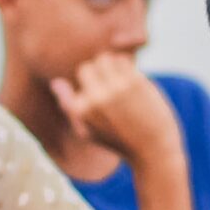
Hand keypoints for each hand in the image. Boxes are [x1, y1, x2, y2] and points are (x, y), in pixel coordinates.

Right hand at [53, 53, 181, 167]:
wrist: (153, 150)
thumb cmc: (119, 142)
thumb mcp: (87, 132)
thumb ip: (69, 106)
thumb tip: (56, 82)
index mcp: (80, 110)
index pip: (75, 80)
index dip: (89, 82)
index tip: (101, 92)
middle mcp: (95, 98)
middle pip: (88, 66)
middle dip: (98, 73)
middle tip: (112, 86)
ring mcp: (115, 89)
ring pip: (106, 59)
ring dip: (113, 67)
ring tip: (122, 82)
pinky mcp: (134, 83)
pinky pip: (123, 61)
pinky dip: (128, 68)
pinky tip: (133, 81)